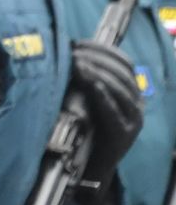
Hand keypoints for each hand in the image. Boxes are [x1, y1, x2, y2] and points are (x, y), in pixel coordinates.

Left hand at [69, 39, 143, 202]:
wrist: (93, 162)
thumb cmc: (88, 124)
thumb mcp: (88, 95)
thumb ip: (85, 76)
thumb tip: (67, 50)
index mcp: (131, 90)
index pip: (123, 61)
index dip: (102, 49)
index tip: (78, 42)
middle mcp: (137, 103)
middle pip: (123, 73)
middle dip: (97, 59)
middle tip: (74, 53)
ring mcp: (133, 119)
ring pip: (122, 90)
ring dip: (98, 74)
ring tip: (79, 65)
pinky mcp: (124, 135)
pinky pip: (116, 112)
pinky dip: (104, 97)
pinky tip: (92, 85)